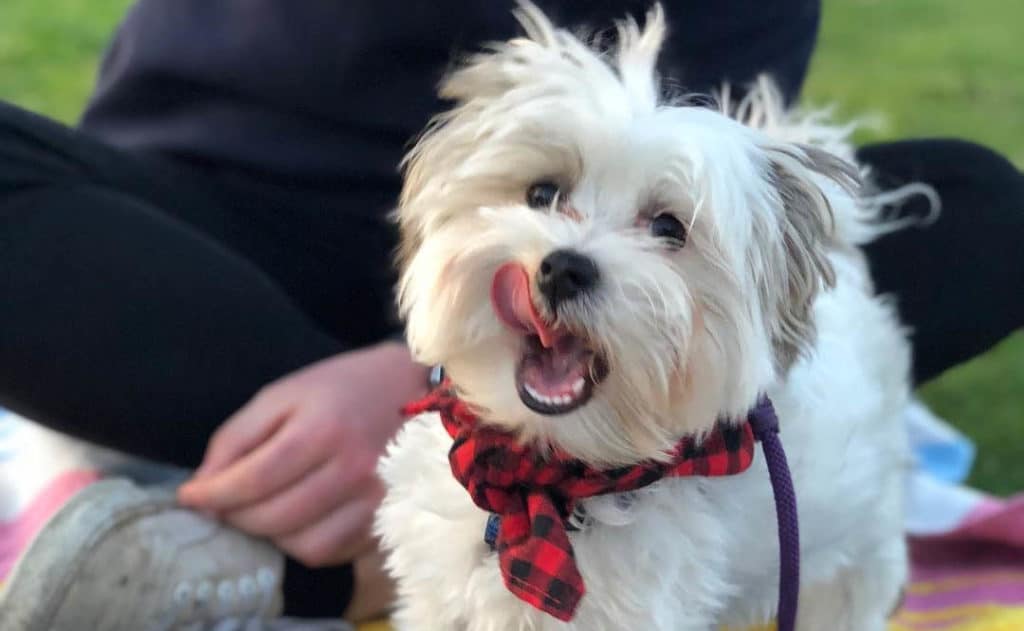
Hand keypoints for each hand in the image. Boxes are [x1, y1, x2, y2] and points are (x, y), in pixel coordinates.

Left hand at [178, 342, 426, 566]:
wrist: (414, 388)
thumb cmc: (342, 388)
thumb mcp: (284, 394)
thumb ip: (238, 436)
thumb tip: (202, 485)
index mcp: (322, 429)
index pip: (252, 481)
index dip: (211, 496)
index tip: (188, 497)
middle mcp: (353, 469)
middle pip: (274, 518)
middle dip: (235, 517)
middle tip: (223, 504)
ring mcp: (375, 499)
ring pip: (302, 546)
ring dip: (270, 536)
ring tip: (261, 512)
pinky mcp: (387, 517)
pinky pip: (333, 552)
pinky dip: (304, 544)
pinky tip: (297, 520)